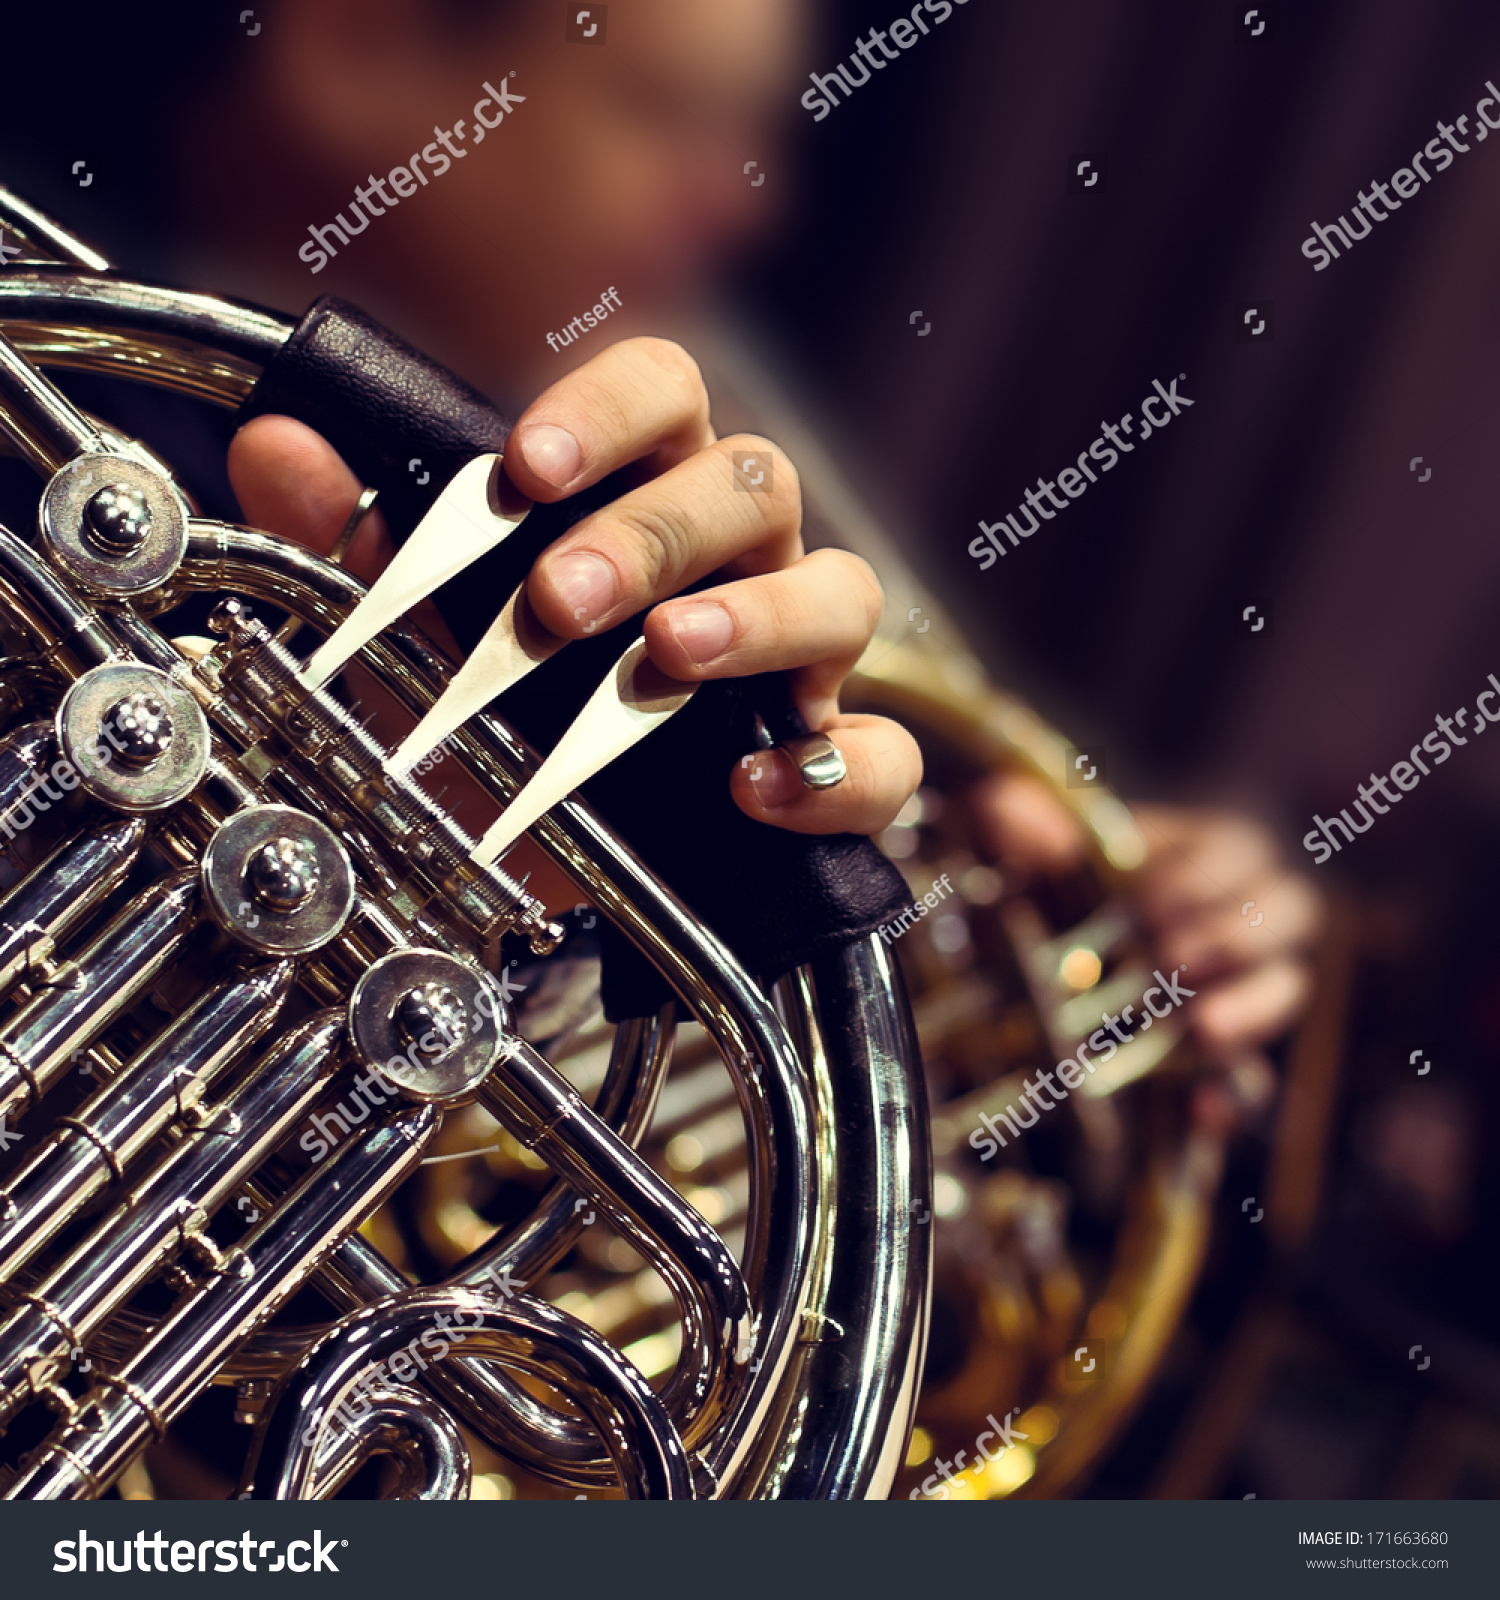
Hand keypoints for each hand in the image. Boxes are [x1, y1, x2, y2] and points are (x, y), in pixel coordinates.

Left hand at [227, 337, 920, 837]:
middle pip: (753, 482)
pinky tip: (751, 789)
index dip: (609, 413)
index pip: (667, 395)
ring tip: (668, 658)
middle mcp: (741, 556)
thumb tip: (276, 449)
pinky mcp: (827, 758)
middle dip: (658, 533)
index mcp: (648, 491)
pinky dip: (832, 770)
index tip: (528, 468)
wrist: (548, 836)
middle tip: (561, 597)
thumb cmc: (500, 705)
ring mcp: (798, 657)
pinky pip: (881, 756)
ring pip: (845, 592)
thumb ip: (355, 540)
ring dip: (760, 617)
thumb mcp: (418, 628)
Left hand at [974, 773, 1323, 1114]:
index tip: (1146, 905)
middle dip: (1235, 934)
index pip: (1239, 848)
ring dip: (1252, 1005)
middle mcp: (1240, 910)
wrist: (1026, 963)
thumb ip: (1014, 821)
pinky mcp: (1225, 1054)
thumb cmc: (1040, 881)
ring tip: (1206, 1028)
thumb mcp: (1021, 844)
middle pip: (1291, 909)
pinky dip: (1234, 1095)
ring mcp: (1242, 983)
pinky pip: (1256, 1079)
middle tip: (1173, 959)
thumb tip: (1018, 819)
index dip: (1200, 876)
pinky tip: (1204, 1106)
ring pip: (1287, 985)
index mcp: (1202, 849)